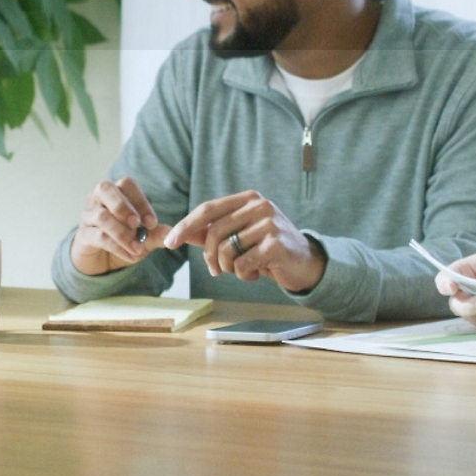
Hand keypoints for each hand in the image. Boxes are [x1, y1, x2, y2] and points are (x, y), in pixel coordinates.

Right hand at [69, 177, 172, 275]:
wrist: (101, 261)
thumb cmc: (123, 240)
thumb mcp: (142, 237)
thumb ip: (155, 234)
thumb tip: (170, 232)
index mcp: (116, 192)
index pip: (126, 184)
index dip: (140, 201)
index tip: (152, 223)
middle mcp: (98, 199)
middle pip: (105, 188)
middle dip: (123, 206)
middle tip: (137, 224)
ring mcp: (88, 216)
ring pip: (102, 216)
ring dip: (122, 233)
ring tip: (137, 248)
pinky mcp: (83, 235)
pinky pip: (98, 237)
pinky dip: (117, 247)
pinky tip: (131, 256)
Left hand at [164, 190, 324, 292]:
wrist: (305, 263)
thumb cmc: (268, 249)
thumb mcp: (239, 236)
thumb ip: (211, 233)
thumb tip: (179, 233)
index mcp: (247, 199)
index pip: (207, 209)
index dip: (186, 226)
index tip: (169, 243)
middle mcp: (259, 206)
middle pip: (214, 232)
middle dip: (209, 257)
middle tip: (216, 271)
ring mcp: (269, 223)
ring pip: (227, 250)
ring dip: (229, 268)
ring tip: (243, 270)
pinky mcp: (276, 244)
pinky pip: (243, 264)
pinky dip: (244, 275)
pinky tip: (256, 274)